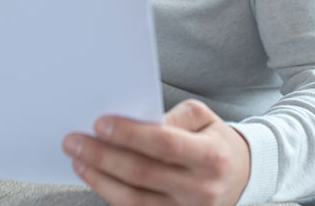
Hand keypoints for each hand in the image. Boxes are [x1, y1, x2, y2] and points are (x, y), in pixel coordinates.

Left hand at [62, 100, 249, 205]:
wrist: (241, 177)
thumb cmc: (214, 141)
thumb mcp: (203, 117)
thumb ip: (173, 116)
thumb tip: (137, 121)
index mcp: (210, 157)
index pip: (164, 144)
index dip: (130, 135)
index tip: (100, 123)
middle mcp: (200, 190)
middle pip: (142, 173)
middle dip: (103, 155)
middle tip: (74, 140)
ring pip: (133, 199)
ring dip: (99, 178)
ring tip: (78, 159)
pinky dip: (110, 194)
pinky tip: (94, 176)